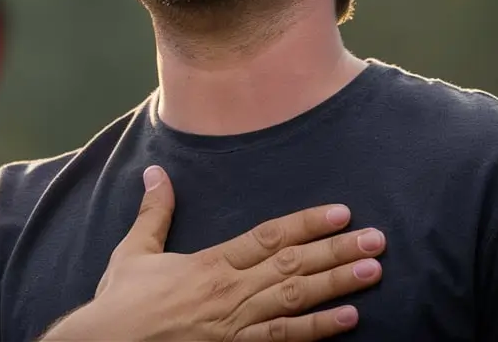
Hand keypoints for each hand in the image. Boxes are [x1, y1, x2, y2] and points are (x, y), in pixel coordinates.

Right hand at [42, 166, 384, 341]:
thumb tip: (155, 172)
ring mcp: (236, 325)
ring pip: (296, 302)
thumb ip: (154, 213)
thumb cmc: (119, 305)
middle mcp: (230, 292)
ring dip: (337, 286)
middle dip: (337, 252)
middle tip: (377, 240)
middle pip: (293, 267)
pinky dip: (317, 331)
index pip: (268, 238)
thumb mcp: (134, 252)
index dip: (306, 224)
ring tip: (373, 272)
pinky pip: (283, 340)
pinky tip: (348, 320)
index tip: (340, 213)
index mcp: (210, 264)